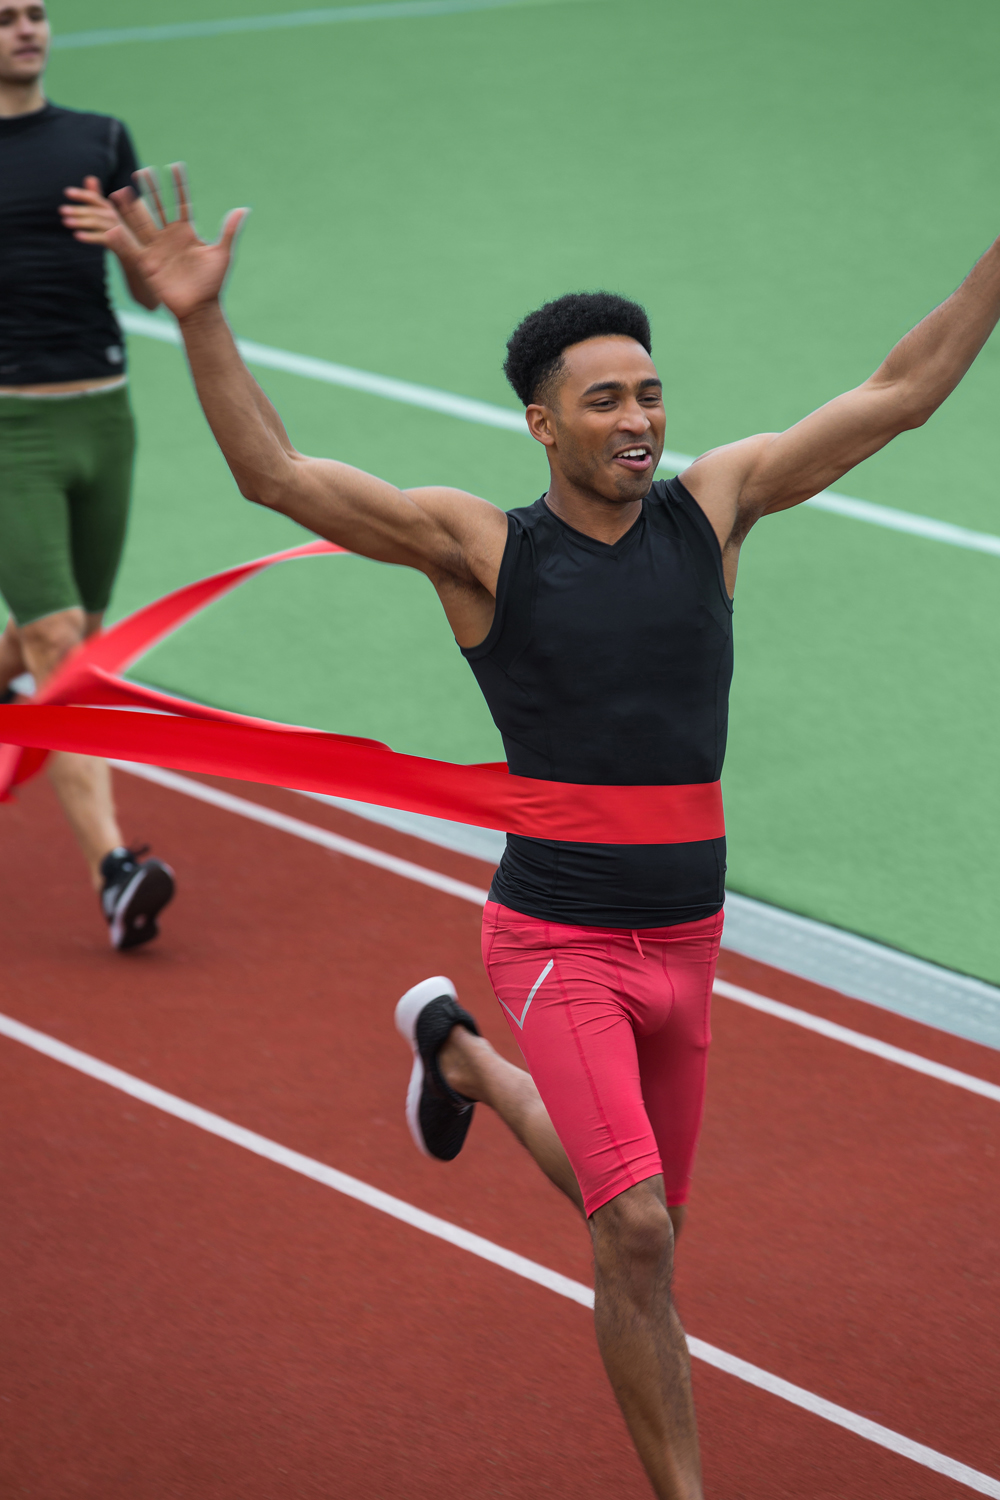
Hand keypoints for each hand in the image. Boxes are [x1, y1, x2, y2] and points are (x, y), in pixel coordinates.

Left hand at [60, 175, 126, 244]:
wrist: (131, 250)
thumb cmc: (115, 230)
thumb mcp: (106, 213)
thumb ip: (96, 197)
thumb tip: (90, 177)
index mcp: (108, 208)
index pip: (94, 198)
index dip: (81, 195)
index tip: (66, 192)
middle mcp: (113, 216)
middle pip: (93, 211)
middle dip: (77, 210)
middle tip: (61, 210)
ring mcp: (115, 228)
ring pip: (96, 223)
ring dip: (80, 222)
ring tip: (65, 222)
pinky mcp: (116, 242)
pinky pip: (100, 238)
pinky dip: (89, 236)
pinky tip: (76, 235)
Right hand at [108, 164, 247, 322]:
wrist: (199, 308)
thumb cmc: (212, 283)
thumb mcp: (222, 254)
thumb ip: (229, 231)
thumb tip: (243, 209)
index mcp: (187, 232)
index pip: (182, 203)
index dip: (179, 186)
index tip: (175, 166)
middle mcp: (169, 236)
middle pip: (158, 207)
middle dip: (150, 190)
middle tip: (141, 170)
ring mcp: (157, 248)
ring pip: (142, 222)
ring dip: (131, 208)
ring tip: (120, 191)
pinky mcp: (147, 263)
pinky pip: (133, 248)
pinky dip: (123, 238)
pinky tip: (113, 225)